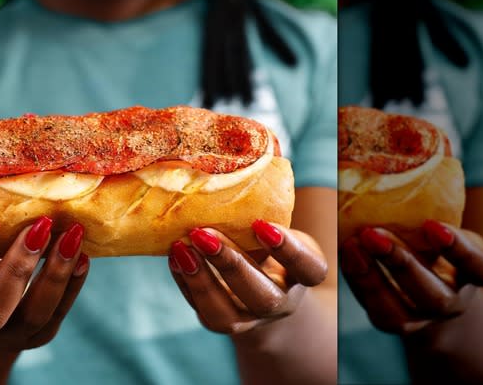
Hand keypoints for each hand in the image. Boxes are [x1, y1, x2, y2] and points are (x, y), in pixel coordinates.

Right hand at [0, 216, 88, 352]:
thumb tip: (9, 175)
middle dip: (18, 267)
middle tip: (39, 226)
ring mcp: (9, 333)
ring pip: (34, 314)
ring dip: (56, 272)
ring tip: (72, 234)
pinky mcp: (40, 335)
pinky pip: (59, 311)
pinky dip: (74, 282)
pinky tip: (83, 254)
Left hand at [168, 220, 327, 333]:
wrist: (261, 286)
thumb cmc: (269, 245)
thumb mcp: (277, 228)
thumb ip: (268, 208)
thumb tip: (255, 161)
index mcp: (303, 276)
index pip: (308, 268)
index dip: (288, 250)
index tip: (262, 225)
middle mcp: (279, 303)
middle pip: (262, 296)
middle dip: (230, 264)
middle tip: (202, 233)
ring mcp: (247, 318)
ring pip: (224, 314)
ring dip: (200, 279)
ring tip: (180, 247)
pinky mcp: (218, 321)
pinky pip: (199, 308)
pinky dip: (184, 281)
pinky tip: (175, 256)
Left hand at [340, 220, 482, 333]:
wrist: (430, 285)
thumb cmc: (436, 245)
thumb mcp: (443, 231)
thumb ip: (431, 220)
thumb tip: (399, 173)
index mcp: (474, 275)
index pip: (478, 267)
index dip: (458, 249)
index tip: (432, 225)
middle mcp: (450, 302)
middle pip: (433, 296)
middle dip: (400, 263)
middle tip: (372, 234)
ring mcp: (420, 318)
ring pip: (397, 313)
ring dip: (370, 278)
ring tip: (351, 245)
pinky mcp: (392, 321)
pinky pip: (375, 310)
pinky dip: (357, 281)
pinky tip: (347, 255)